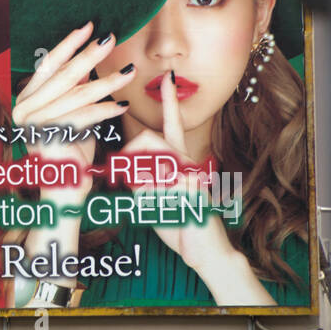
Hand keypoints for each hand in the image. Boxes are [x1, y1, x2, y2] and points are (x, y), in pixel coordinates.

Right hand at [12, 22, 135, 198]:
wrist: (64, 192)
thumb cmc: (71, 152)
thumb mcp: (71, 114)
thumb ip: (73, 90)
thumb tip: (87, 58)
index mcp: (26, 99)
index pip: (48, 64)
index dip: (69, 43)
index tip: (90, 26)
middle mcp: (24, 109)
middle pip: (63, 75)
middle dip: (90, 54)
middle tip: (112, 37)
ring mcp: (35, 124)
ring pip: (77, 95)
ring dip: (106, 82)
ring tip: (128, 73)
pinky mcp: (50, 138)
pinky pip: (84, 118)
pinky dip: (105, 111)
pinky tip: (123, 106)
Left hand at [120, 70, 235, 275]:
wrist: (206, 252)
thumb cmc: (178, 225)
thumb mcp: (151, 200)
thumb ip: (139, 181)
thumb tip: (124, 170)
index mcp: (178, 163)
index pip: (172, 125)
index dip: (170, 101)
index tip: (168, 77)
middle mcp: (186, 163)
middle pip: (148, 138)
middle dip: (128, 157)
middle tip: (126, 181)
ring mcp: (190, 175)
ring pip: (150, 158)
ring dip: (138, 181)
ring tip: (148, 200)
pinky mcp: (191, 190)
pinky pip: (159, 181)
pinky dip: (149, 194)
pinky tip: (160, 207)